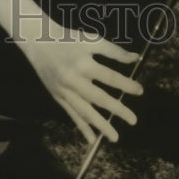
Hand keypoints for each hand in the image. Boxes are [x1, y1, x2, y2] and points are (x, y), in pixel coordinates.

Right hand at [22, 23, 141, 144]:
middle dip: (117, 110)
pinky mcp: (58, 98)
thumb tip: (135, 58)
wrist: (39, 42)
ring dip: (101, 125)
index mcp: (84, 63)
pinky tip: (92, 139)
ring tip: (115, 137)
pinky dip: (82, 127)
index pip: (110, 77)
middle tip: (133, 120)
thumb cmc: (69, 39)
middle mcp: (74, 80)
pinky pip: (72, 115)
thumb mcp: (91, 39)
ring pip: (85, 111)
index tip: (140, 91)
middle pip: (99, 98)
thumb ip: (113, 50)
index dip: (126, 85)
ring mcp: (65, 91)